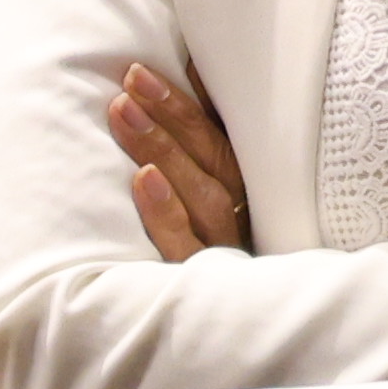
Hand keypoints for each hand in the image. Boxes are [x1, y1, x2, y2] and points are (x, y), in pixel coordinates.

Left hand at [111, 64, 247, 261]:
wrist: (263, 321)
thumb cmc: (224, 247)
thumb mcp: (225, 195)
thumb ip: (209, 147)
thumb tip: (186, 76)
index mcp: (253, 188)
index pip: (225, 136)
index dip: (192, 101)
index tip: (153, 66)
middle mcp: (247, 214)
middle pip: (213, 157)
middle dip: (172, 114)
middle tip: (132, 79)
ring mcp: (227, 247)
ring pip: (202, 192)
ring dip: (164, 147)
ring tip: (124, 111)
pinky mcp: (203, 280)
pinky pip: (185, 243)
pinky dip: (165, 210)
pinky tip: (141, 179)